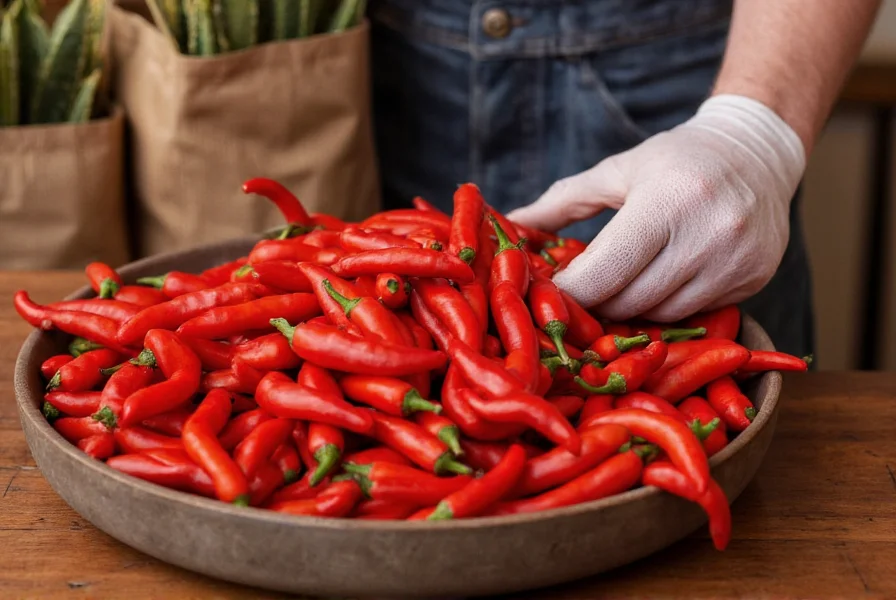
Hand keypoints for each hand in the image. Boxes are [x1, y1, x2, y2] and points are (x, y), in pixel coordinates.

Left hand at [507, 95, 805, 321]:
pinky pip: (695, 313)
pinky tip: (661, 282)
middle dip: (597, 303)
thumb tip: (512, 223)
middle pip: (630, 301)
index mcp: (667, 201)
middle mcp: (708, 234)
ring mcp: (736, 261)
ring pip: (661, 315)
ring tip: (621, 285)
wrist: (758, 154)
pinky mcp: (755, 279)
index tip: (551, 289)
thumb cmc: (675, 160)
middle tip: (581, 292)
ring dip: (632, 308)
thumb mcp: (616, 171)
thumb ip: (562, 201)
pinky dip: (669, 306)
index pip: (606, 273)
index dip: (571, 291)